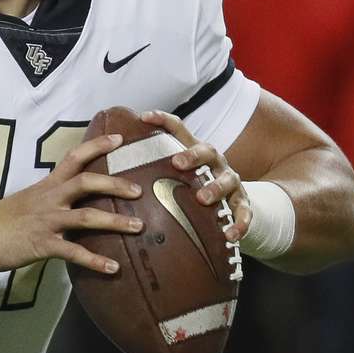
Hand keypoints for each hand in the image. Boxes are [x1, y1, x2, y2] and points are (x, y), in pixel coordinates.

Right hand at [0, 133, 143, 274]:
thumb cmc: (3, 218)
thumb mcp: (29, 199)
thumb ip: (53, 197)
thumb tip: (74, 199)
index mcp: (48, 185)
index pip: (74, 157)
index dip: (97, 146)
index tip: (119, 139)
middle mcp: (51, 198)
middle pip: (87, 182)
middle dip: (115, 184)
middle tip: (139, 190)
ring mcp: (48, 221)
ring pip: (87, 217)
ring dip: (115, 222)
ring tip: (139, 227)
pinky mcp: (43, 244)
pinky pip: (74, 253)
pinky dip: (95, 261)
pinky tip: (113, 269)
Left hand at [142, 110, 251, 241]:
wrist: (234, 203)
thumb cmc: (195, 187)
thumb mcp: (176, 175)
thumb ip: (152, 170)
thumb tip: (109, 167)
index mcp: (195, 152)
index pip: (179, 129)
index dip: (162, 120)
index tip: (143, 117)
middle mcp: (215, 163)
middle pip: (207, 150)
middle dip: (193, 155)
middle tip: (178, 162)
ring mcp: (231, 182)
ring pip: (227, 180)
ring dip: (215, 188)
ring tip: (202, 198)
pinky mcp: (243, 204)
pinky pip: (244, 213)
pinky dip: (239, 223)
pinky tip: (229, 235)